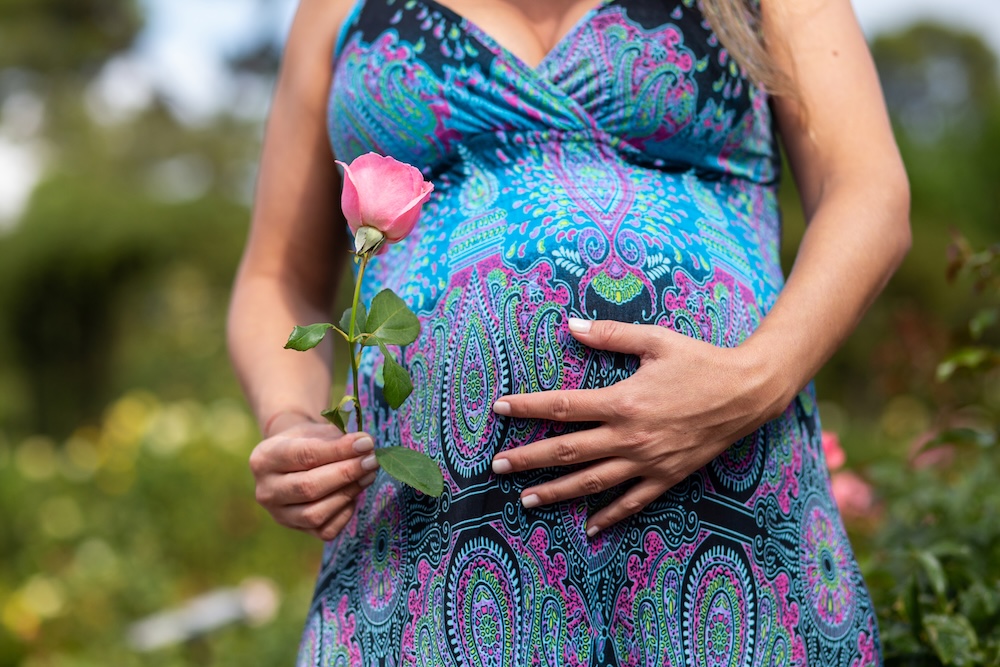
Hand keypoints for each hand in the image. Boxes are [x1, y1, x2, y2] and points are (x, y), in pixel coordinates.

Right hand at [249, 418, 379, 540]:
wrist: (293, 461)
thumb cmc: (308, 441)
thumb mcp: (316, 431)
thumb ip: (338, 438)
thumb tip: (367, 446)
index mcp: (264, 458)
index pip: (304, 456)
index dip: (339, 450)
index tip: (367, 443)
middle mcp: (266, 490)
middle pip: (308, 487)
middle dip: (346, 473)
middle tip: (372, 460)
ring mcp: (279, 515)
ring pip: (316, 514)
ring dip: (348, 493)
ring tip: (368, 474)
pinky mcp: (297, 530)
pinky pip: (325, 530)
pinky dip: (345, 513)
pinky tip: (353, 493)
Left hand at [490, 318, 789, 536]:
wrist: (748, 393)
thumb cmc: (701, 361)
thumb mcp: (656, 340)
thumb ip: (610, 335)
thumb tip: (571, 324)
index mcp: (623, 401)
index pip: (563, 406)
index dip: (528, 408)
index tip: (499, 409)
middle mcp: (630, 437)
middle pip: (567, 451)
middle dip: (528, 459)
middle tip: (496, 466)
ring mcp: (648, 462)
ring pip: (592, 482)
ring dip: (556, 492)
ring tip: (525, 500)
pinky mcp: (667, 477)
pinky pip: (633, 502)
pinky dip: (610, 516)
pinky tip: (590, 527)